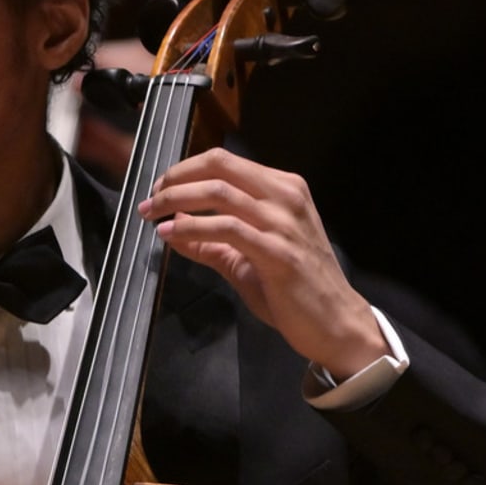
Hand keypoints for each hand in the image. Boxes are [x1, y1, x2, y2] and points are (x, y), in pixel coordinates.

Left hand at [140, 147, 386, 378]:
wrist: (335, 322)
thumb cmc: (294, 289)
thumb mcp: (247, 257)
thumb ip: (212, 242)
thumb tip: (172, 227)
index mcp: (282, 189)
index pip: (224, 162)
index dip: (184, 171)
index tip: (160, 189)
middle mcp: (285, 197)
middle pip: (219, 166)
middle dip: (175, 179)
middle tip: (150, 200)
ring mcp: (284, 223)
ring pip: (219, 192)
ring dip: (176, 200)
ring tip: (152, 215)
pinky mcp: (278, 252)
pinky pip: (227, 229)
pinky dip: (191, 228)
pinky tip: (170, 234)